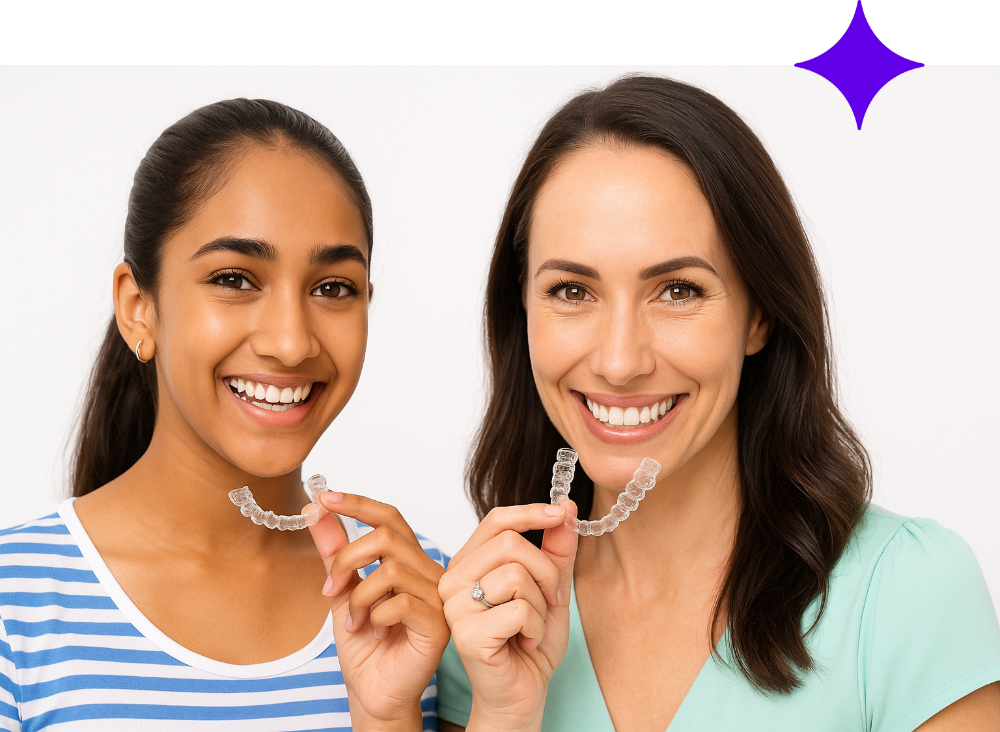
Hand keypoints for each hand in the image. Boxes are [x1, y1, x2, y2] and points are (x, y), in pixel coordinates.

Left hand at [308, 492, 448, 730]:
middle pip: (387, 536)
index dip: (358, 503)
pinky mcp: (438, 624)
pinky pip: (398, 602)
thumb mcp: (341, 591)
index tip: (323, 497)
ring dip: (358, 596)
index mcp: (409, 560)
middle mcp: (428, 572)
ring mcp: (437, 597)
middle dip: (347, 559)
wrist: (373, 691)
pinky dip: (374, 616)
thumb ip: (333, 551)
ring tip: (353, 620)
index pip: (389, 517)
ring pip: (390, 570)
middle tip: (330, 589)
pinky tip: (372, 632)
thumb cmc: (364, 645)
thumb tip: (315, 510)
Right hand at [437, 500, 578, 731]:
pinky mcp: (466, 632)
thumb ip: (556, 550)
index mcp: (470, 563)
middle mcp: (453, 579)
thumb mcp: (551, 588)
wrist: (521, 694)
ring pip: (517, 575)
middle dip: (547, 572)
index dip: (531, 511)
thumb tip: (567, 507)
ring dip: (540, 606)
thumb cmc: (530, 642)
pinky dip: (535, 629)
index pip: (496, 520)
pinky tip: (524, 644)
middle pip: (511, 543)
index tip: (561, 512)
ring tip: (530, 628)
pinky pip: (519, 610)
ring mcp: (455, 606)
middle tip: (550, 602)